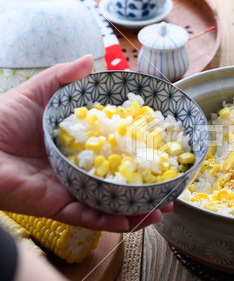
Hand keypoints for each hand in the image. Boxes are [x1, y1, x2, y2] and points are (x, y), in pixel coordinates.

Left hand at [0, 55, 172, 231]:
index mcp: (78, 147)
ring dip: (136, 212)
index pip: (116, 154)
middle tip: (170, 191)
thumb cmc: (0, 119)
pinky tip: (132, 221)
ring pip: (109, 207)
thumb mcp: (38, 93)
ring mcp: (70, 191)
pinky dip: (110, 222)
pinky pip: (88, 218)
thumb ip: (63, 77)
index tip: (162, 155)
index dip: (139, 156)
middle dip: (145, 190)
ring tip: (161, 211)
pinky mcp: (58, 207)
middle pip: (119, 184)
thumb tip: (91, 58)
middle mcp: (79, 172)